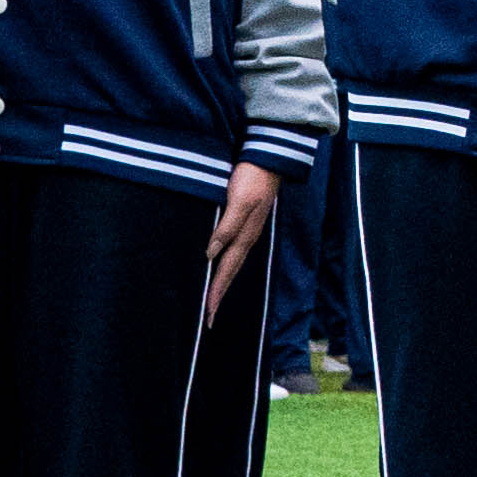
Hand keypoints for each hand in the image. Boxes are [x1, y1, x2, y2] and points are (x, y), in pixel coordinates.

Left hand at [201, 162, 279, 324]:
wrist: (269, 158)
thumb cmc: (252, 178)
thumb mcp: (240, 202)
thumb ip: (226, 227)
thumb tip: (209, 254)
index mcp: (245, 236)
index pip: (226, 271)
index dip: (216, 292)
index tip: (207, 314)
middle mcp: (247, 237)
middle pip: (230, 272)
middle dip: (219, 295)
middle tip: (208, 318)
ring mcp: (248, 230)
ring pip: (231, 263)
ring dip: (221, 282)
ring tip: (212, 300)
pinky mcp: (245, 221)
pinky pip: (233, 250)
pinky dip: (224, 265)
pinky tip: (218, 265)